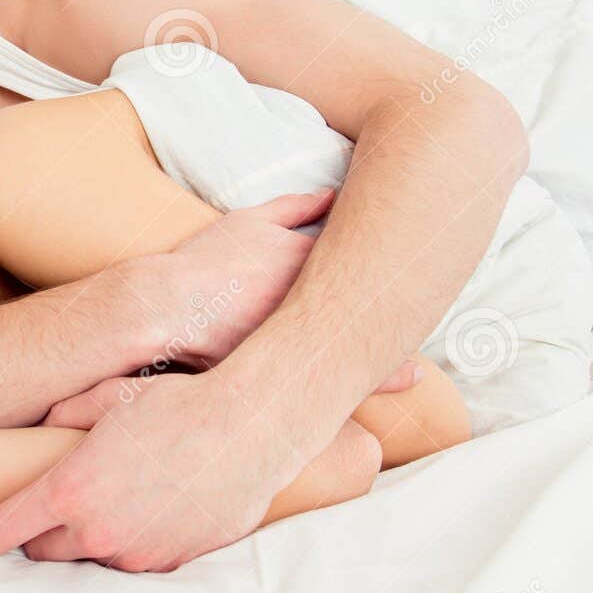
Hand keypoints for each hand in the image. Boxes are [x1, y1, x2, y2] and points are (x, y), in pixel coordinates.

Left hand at [0, 370, 286, 571]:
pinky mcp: (170, 562)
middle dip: (39, 532)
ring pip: (90, 557)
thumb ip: (64, 415)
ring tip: (115, 496)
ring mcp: (135, 554)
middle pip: (41, 552)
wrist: (251, 429)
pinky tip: (151, 507)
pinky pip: (134, 560)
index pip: (0, 531)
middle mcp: (97, 532)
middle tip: (54, 502)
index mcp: (69, 490)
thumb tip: (44, 429)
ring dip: (89, 537)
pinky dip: (131, 541)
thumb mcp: (110, 395)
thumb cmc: (180, 403)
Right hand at [138, 191, 418, 391]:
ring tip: (410, 378)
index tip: (419, 281)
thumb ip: (295, 208)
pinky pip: (314, 380)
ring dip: (379, 368)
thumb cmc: (205, 261)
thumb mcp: (249, 220)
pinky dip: (338, 389)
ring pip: (347, 355)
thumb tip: (333, 195)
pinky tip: (353, 397)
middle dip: (398, 334)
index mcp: (310, 263)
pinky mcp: (274, 366)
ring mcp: (293, 337)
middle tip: (426, 355)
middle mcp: (309, 302)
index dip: (393, 275)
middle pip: (366, 316)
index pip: (364, 266)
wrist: (166, 305)